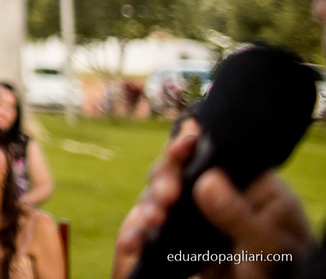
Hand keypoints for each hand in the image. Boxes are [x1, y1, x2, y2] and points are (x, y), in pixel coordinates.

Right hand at [112, 123, 314, 278]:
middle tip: (166, 198)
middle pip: (177, 169)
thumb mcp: (267, 248)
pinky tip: (132, 243)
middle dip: (164, 180)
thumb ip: (239, 215)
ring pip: (158, 195)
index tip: (179, 148)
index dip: (189, 146)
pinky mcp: (177, 236)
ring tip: (152, 222)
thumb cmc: (280, 274)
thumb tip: (208, 180)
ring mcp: (194, 213)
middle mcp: (216, 192)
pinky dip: (137, 233)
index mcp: (247, 184)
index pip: (213, 154)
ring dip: (149, 206)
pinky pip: (150, 228)